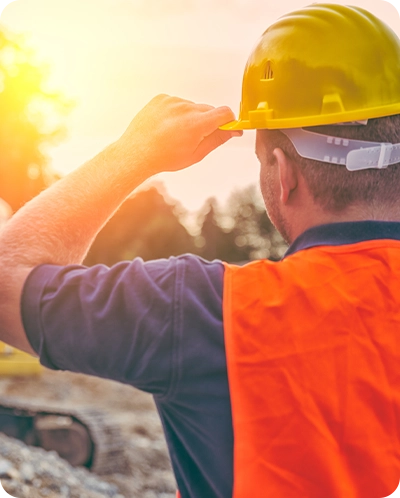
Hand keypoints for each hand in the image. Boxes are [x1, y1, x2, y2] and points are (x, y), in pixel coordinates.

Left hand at [116, 94, 241, 173]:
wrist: (136, 153)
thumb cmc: (164, 158)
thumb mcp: (195, 154)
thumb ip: (216, 140)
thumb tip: (233, 131)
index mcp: (196, 124)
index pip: (224, 112)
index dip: (229, 121)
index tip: (229, 128)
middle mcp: (185, 108)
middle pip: (208, 110)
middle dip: (208, 122)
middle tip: (196, 137)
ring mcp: (172, 101)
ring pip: (192, 106)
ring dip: (191, 117)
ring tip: (176, 134)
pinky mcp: (161, 98)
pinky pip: (177, 103)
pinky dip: (176, 113)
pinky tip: (167, 127)